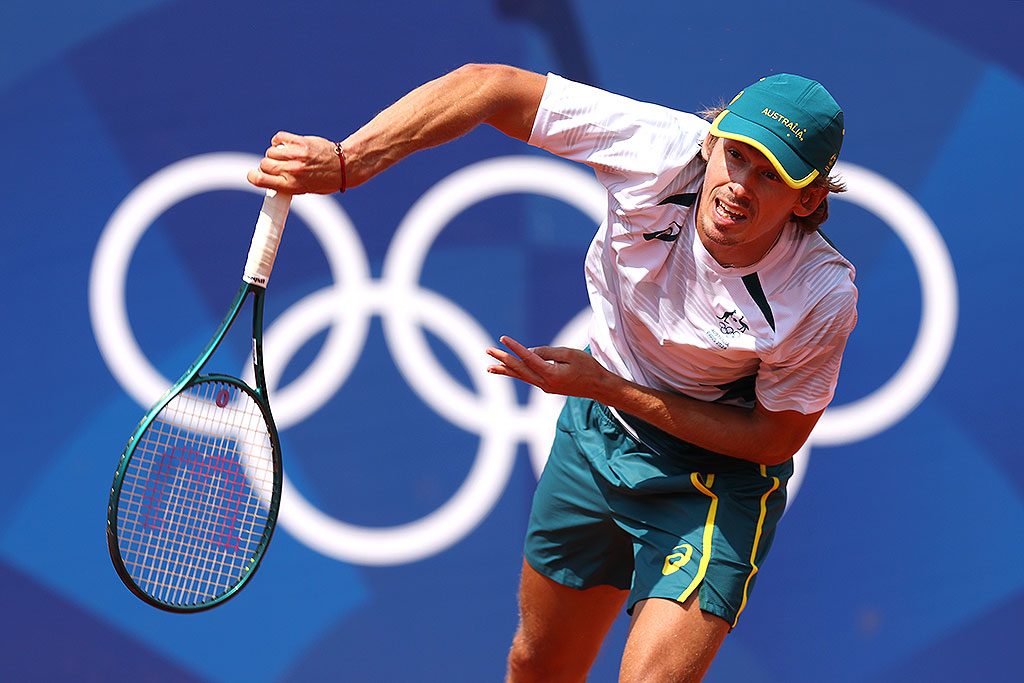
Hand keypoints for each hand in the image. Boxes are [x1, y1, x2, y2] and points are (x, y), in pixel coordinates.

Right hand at [247, 131, 340, 193]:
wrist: (345, 167)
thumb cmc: (325, 180)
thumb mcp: (305, 189)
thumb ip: (287, 183)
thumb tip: (267, 177)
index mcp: (292, 186)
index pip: (260, 180)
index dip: (253, 176)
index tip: (254, 175)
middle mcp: (293, 171)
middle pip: (264, 164)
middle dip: (266, 165)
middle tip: (277, 166)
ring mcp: (296, 156)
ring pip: (271, 151)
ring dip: (275, 153)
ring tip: (286, 156)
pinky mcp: (300, 142)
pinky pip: (279, 138)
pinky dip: (279, 141)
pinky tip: (286, 145)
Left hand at [485, 336, 615, 399]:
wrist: (599, 387)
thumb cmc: (588, 368)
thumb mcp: (570, 354)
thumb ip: (548, 352)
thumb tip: (529, 352)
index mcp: (551, 374)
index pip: (528, 358)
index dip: (515, 348)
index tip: (503, 339)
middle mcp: (545, 383)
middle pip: (519, 369)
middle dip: (503, 359)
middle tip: (488, 350)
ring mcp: (545, 387)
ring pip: (521, 376)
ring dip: (505, 370)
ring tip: (489, 366)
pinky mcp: (547, 387)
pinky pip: (527, 378)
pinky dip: (516, 373)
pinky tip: (506, 370)